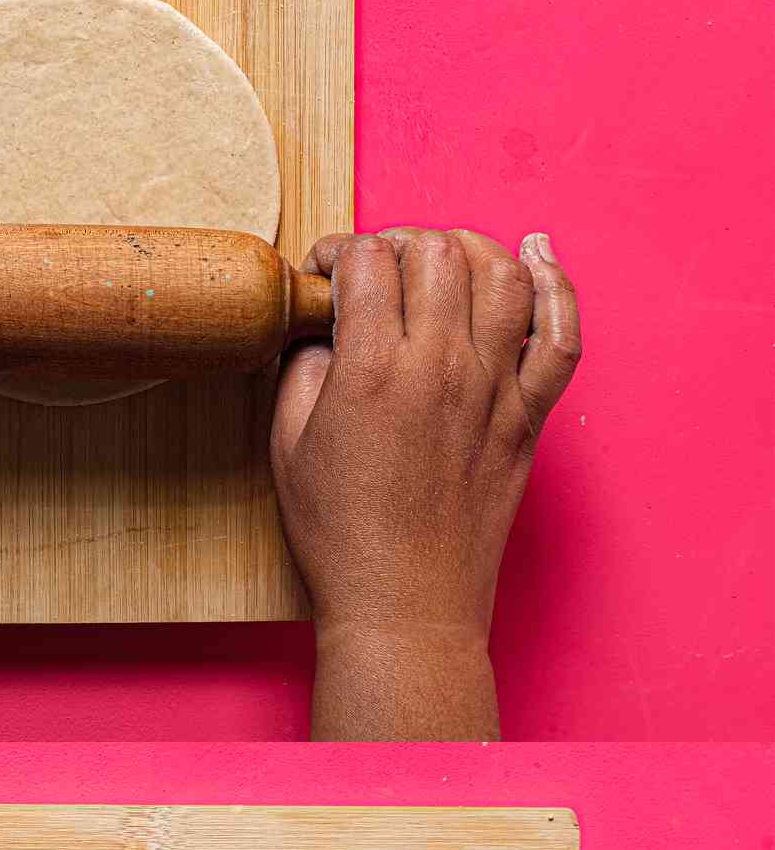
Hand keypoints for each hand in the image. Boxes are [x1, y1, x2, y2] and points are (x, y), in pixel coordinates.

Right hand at [271, 227, 579, 738]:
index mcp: (373, 372)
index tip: (326, 272)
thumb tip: (325, 328)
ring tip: (441, 258)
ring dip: (468, 248)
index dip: (339, 252)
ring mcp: (494, 390)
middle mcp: (441, 368)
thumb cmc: (341, 538)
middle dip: (398, 242)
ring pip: (502, 274)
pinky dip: (557, 285)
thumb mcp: (288, 448)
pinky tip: (537, 256)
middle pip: (436, 253)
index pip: (368, 263)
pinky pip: (561, 335)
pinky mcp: (527, 417)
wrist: (405, 606)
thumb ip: (303, 372)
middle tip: (377, 269)